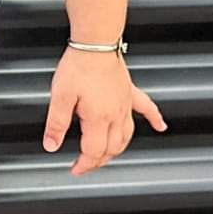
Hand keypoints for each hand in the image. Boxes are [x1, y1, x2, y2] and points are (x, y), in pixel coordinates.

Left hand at [42, 47, 167, 174]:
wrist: (95, 43)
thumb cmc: (79, 66)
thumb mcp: (60, 96)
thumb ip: (57, 123)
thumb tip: (52, 145)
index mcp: (98, 118)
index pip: (93, 151)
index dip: (83, 164)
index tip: (75, 169)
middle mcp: (116, 114)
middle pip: (112, 148)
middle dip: (99, 160)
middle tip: (86, 164)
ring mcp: (125, 103)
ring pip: (127, 135)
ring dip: (118, 149)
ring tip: (109, 155)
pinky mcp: (129, 90)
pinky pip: (146, 108)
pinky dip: (154, 119)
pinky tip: (160, 126)